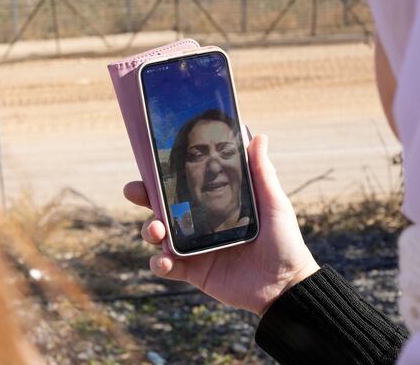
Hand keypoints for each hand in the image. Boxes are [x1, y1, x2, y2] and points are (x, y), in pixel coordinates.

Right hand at [124, 135, 318, 315]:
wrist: (286, 285)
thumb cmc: (284, 241)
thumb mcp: (273, 203)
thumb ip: (262, 172)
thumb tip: (258, 136)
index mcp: (215, 203)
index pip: (184, 185)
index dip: (164, 175)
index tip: (150, 162)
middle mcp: (200, 223)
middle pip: (163, 207)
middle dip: (144, 197)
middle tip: (134, 191)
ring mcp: (195, 248)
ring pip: (159, 235)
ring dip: (149, 229)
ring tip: (157, 230)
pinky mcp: (194, 271)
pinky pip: (167, 266)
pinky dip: (159, 263)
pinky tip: (165, 260)